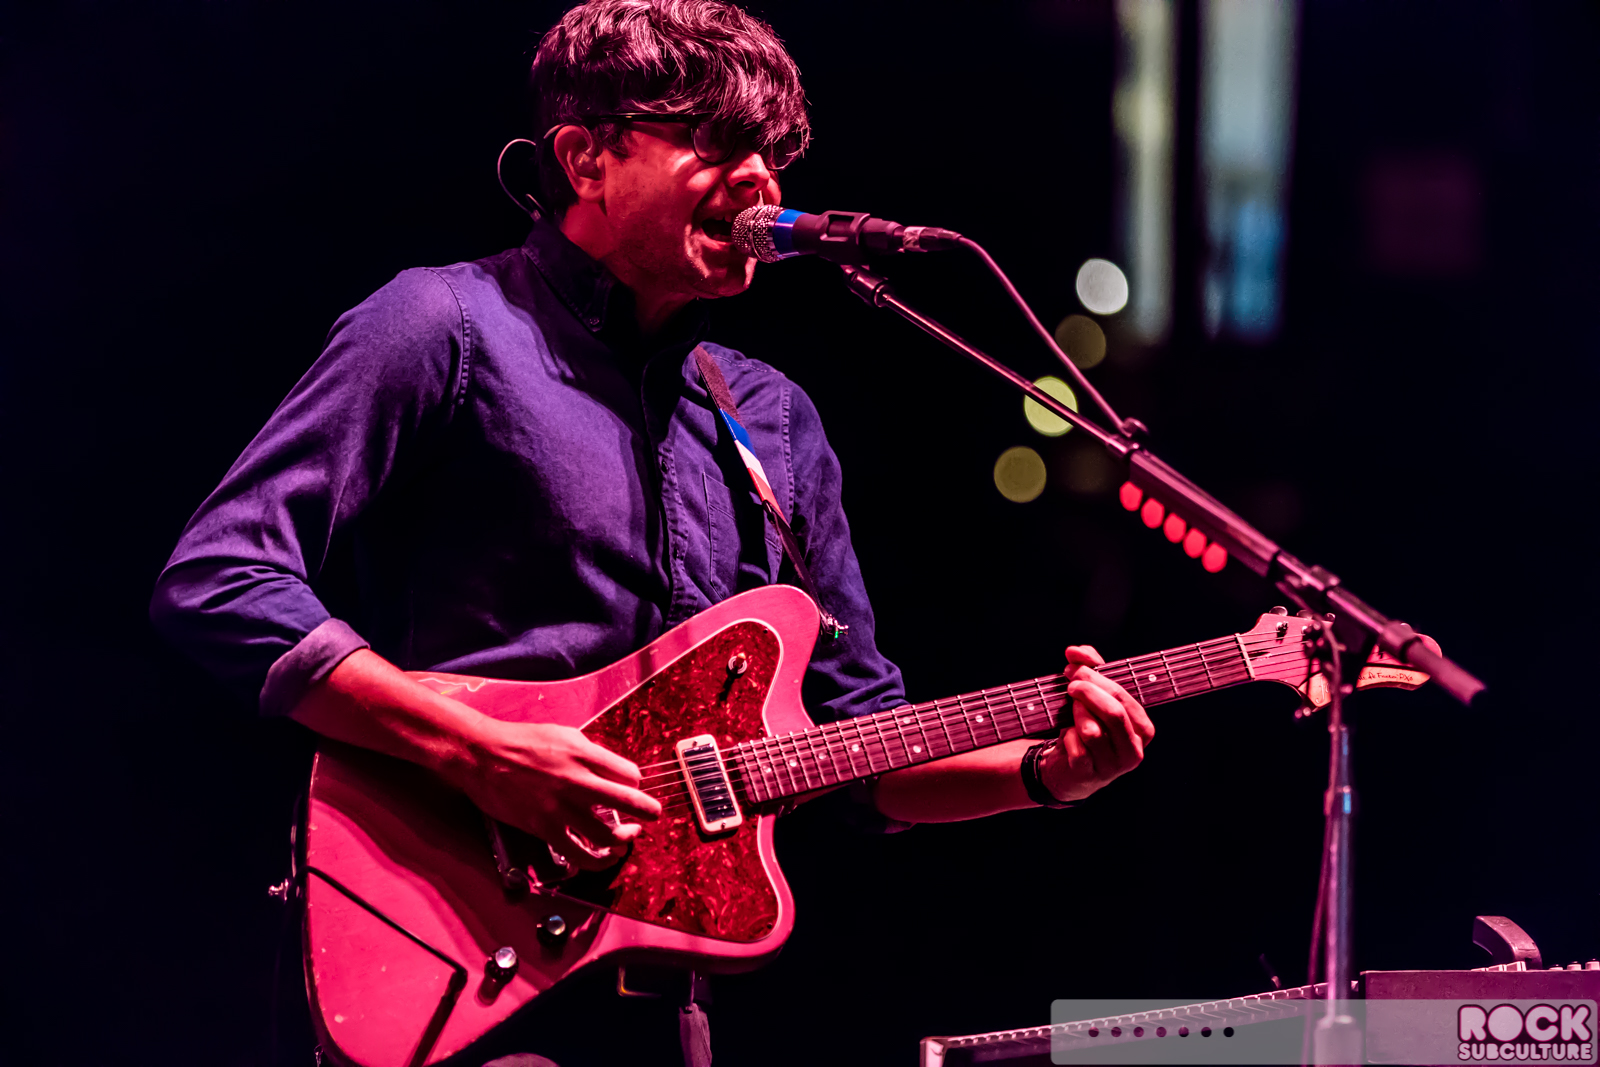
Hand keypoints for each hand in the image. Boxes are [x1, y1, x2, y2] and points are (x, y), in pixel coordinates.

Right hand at [453, 719, 662, 869]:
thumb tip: (610, 770)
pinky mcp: (544, 828)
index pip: (630, 774)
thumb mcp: (564, 734)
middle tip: (653, 815)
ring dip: (625, 840)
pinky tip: (603, 858)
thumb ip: (589, 753)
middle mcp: (577, 780)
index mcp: (584, 754)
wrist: (483, 754)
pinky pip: (579, 854)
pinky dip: (596, 861)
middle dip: (648, 811)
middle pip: (629, 801)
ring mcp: (561, 807)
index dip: (635, 783)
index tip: (631, 787)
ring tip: (628, 838)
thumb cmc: (521, 741)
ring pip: (608, 834)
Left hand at [1039, 645, 1154, 802]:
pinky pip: (1076, 747)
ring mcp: (1112, 766)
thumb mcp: (1093, 697)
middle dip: (1087, 691)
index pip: (1125, 698)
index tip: (1076, 668)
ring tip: (1069, 709)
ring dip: (1076, 714)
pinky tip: (1067, 734)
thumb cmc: (1086, 727)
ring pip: (1093, 730)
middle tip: (1070, 683)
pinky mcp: (1089, 775)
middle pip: (1113, 713)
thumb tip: (1077, 651)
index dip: (1098, 678)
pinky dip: (1067, 735)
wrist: (1067, 768)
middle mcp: (1134, 750)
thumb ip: (1091, 668)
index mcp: (1143, 729)